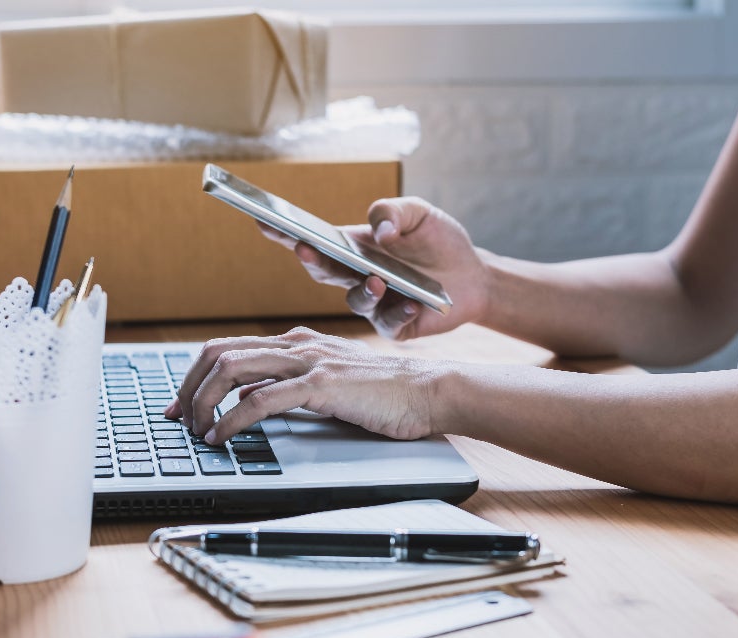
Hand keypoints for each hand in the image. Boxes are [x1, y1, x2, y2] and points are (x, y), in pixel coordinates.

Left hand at [162, 327, 445, 443]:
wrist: (428, 391)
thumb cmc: (385, 393)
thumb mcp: (328, 383)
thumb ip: (291, 385)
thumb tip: (250, 400)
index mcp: (296, 342)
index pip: (228, 348)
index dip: (194, 375)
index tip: (181, 404)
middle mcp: (296, 344)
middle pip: (218, 353)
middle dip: (188, 387)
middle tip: (178, 418)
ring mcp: (308, 361)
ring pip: (232, 369)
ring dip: (204, 402)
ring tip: (197, 429)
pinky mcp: (321, 384)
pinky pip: (260, 399)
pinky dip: (232, 420)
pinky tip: (223, 437)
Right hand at [258, 197, 489, 339]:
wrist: (474, 275)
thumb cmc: (439, 241)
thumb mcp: (419, 213)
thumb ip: (393, 212)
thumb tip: (379, 230)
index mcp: (353, 249)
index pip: (313, 239)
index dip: (285, 232)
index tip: (263, 219)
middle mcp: (355, 278)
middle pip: (323, 272)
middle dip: (311, 260)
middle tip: (304, 248)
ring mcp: (373, 305)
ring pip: (355, 302)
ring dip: (364, 290)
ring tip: (379, 279)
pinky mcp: (396, 327)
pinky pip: (390, 323)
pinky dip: (400, 312)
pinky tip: (413, 303)